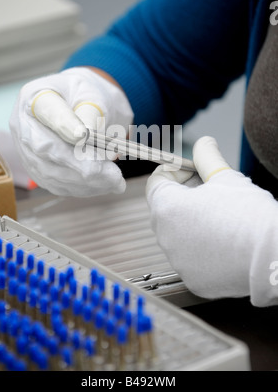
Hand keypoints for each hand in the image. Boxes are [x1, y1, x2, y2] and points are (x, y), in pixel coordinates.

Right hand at [9, 67, 133, 196]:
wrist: (84, 107)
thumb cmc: (89, 96)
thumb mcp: (95, 94)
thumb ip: (91, 111)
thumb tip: (86, 136)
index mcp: (36, 96)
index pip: (47, 111)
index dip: (63, 125)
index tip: (83, 135)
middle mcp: (24, 125)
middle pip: (45, 148)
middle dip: (80, 164)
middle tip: (111, 173)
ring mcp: (28, 151)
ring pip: (52, 172)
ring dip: (86, 181)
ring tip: (116, 181)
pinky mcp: (39, 172)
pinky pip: (58, 185)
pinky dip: (84, 188)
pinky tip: (107, 185)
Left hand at [146, 136, 277, 304]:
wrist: (272, 256)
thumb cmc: (248, 215)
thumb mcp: (226, 176)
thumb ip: (207, 157)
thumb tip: (203, 144)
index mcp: (166, 208)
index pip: (157, 181)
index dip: (176, 171)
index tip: (195, 170)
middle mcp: (165, 237)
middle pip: (166, 208)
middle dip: (185, 195)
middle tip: (211, 190)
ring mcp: (178, 262)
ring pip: (178, 234)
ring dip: (192, 222)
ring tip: (221, 216)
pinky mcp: (193, 280)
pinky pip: (191, 257)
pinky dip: (202, 247)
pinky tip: (224, 241)